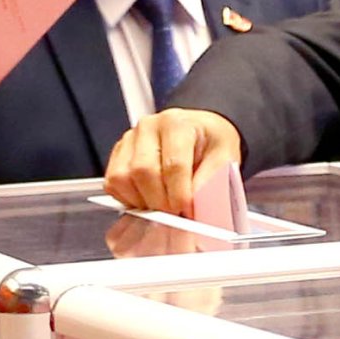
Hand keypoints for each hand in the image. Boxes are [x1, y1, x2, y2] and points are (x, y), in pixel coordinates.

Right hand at [107, 108, 244, 218]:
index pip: (173, 164)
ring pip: (122, 178)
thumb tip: (199, 207)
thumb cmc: (211, 142)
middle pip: (143, 171)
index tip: (188, 211)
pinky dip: (128, 199)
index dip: (180, 194)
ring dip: (143, 201)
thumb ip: (214, 181)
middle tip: (177, 214)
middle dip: (160, 201)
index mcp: (177, 123)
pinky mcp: (118, 154)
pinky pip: (113, 183)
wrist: (200, 132)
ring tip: (164, 207)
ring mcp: (129, 140)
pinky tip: (149, 200)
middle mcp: (148, 127)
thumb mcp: (226, 157)